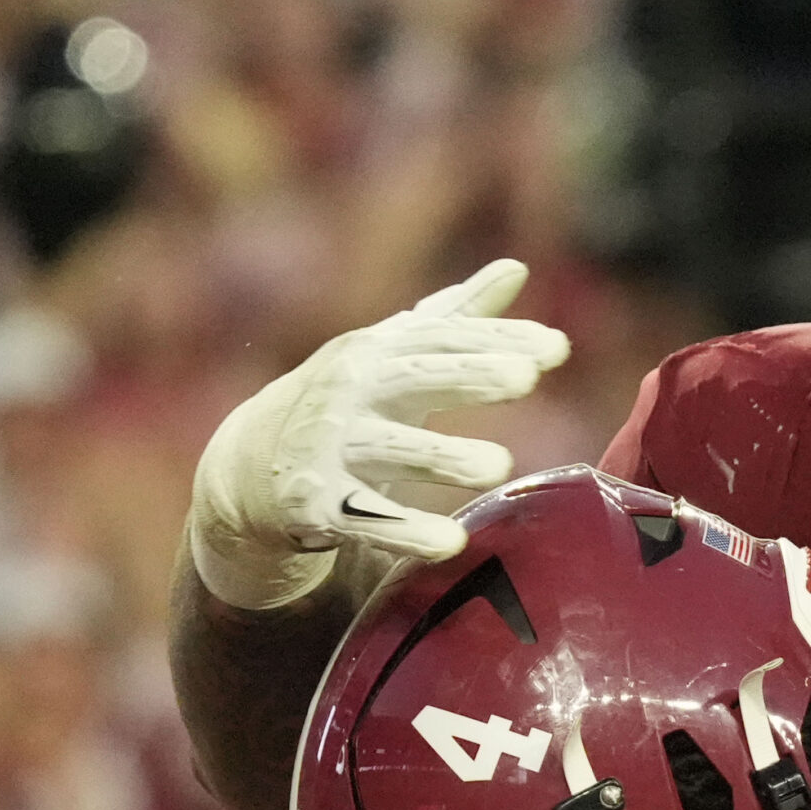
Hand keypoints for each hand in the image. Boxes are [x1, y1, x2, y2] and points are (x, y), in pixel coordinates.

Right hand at [188, 258, 569, 608]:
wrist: (252, 464)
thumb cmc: (350, 401)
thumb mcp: (395, 353)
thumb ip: (457, 317)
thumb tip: (516, 267)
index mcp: (379, 351)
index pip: (444, 339)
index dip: (499, 340)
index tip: (558, 347)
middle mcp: (353, 391)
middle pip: (415, 379)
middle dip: (468, 376)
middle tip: (524, 377)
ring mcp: (331, 445)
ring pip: (391, 450)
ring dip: (442, 456)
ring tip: (498, 466)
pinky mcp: (318, 503)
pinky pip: (367, 519)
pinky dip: (406, 533)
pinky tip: (451, 542)